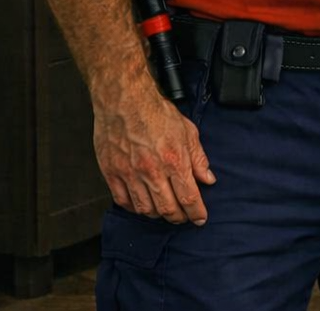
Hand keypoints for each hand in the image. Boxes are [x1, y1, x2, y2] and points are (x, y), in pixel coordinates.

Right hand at [92, 86, 213, 224]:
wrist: (124, 101)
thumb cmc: (156, 112)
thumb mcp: (188, 132)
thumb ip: (198, 158)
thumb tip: (208, 179)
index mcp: (174, 161)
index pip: (189, 197)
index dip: (196, 213)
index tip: (200, 219)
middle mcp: (152, 172)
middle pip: (168, 209)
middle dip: (179, 218)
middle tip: (184, 218)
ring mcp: (129, 174)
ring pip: (145, 209)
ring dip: (157, 214)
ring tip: (165, 211)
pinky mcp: (111, 173)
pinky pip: (123, 201)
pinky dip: (134, 207)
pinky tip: (142, 204)